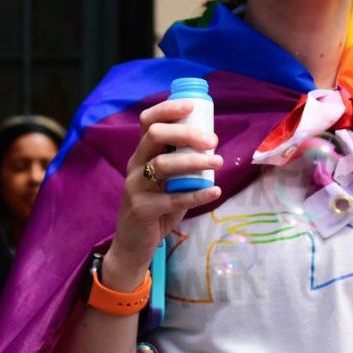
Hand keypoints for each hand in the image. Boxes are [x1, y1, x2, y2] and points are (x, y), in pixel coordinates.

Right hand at [101, 99, 223, 281]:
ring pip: (163, 165)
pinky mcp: (141, 210)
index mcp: (141, 154)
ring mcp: (135, 188)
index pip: (147, 121)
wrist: (133, 245)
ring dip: (194, 161)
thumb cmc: (156, 208)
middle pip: (155, 136)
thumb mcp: (164, 181)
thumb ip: (179, 163)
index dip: (168, 109)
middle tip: (212, 141)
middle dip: (186, 133)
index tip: (193, 106)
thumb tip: (212, 144)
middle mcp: (134, 166)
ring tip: (219, 163)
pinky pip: (171, 199)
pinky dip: (196, 194)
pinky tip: (214, 192)